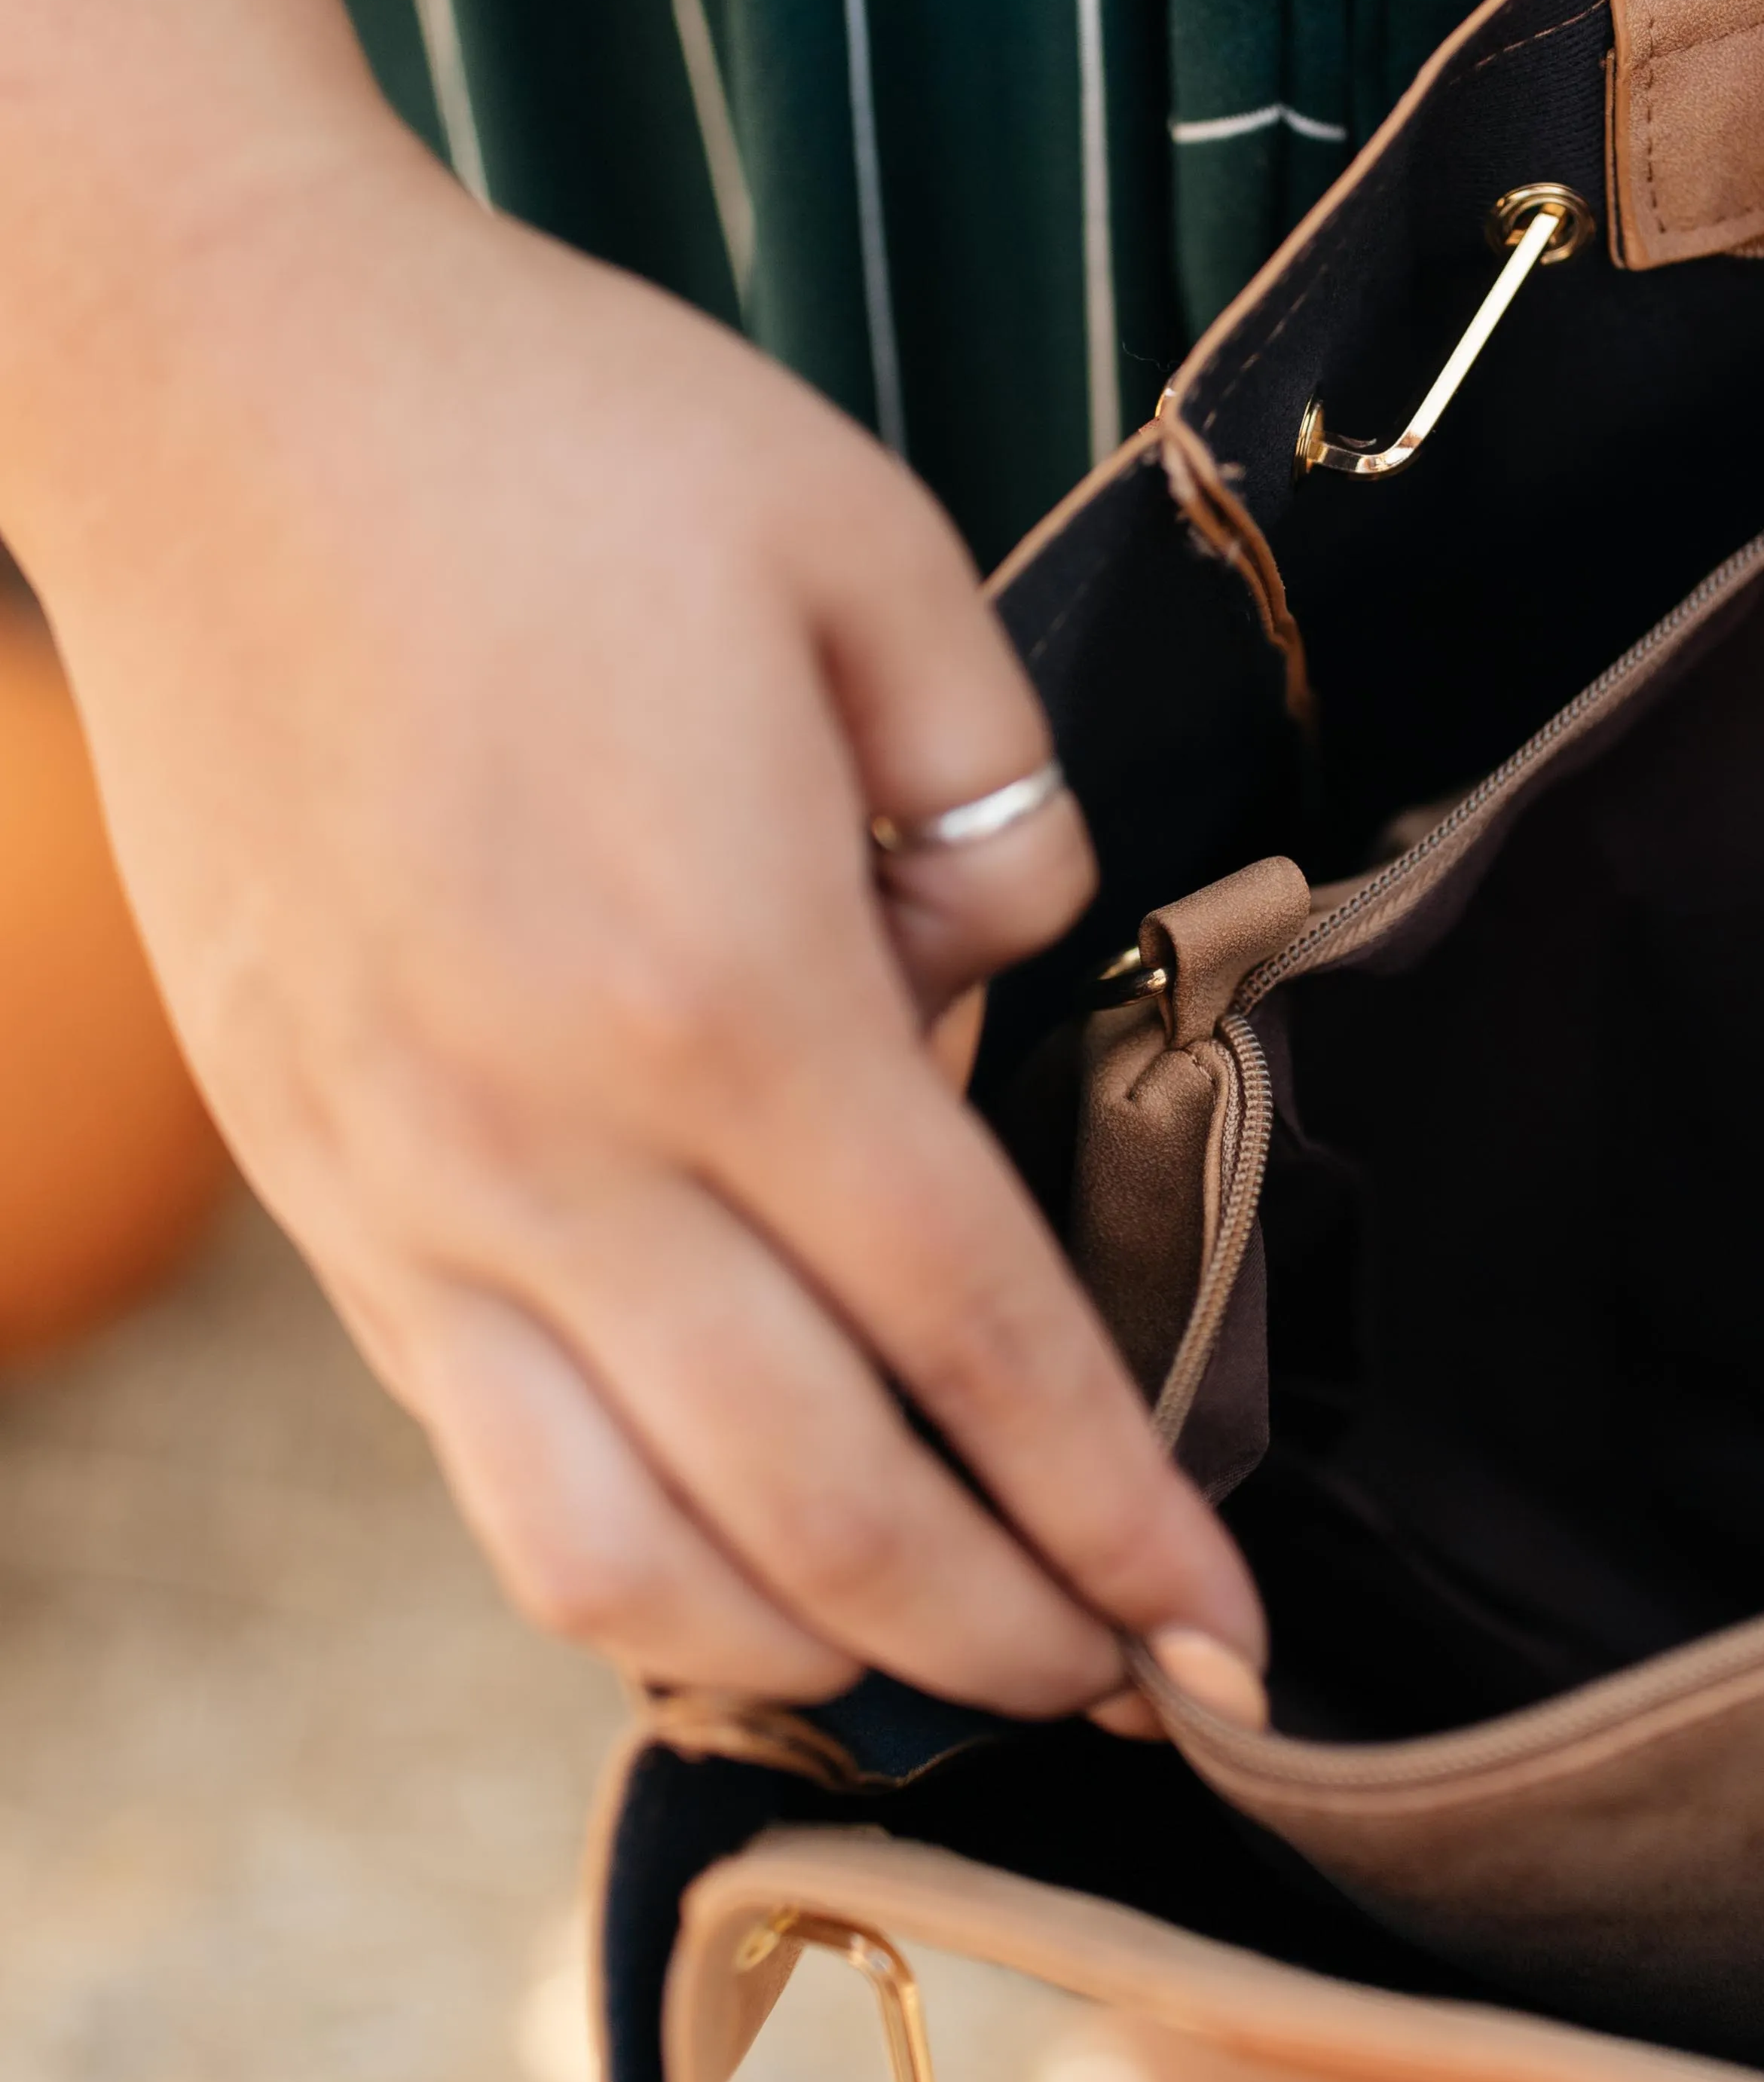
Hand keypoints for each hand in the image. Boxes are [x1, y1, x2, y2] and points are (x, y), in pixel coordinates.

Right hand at [23, 132, 1264, 1716]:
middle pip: (815, 1513)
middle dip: (1003, 1645)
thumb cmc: (554, 447)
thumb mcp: (874, 562)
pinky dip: (626, 1558)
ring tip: (939, 1659)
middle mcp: (550, 1143)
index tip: (1234, 1641)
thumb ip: (1001, 818)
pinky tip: (739, 1545)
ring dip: (803, 1657)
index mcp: (728, 988)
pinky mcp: (315, 1183)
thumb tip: (989, 986)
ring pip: (609, 1559)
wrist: (212, 392)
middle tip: (1131, 1690)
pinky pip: (477, 1456)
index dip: (1122, 1523)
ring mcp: (403, 1189)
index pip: (979, 1343)